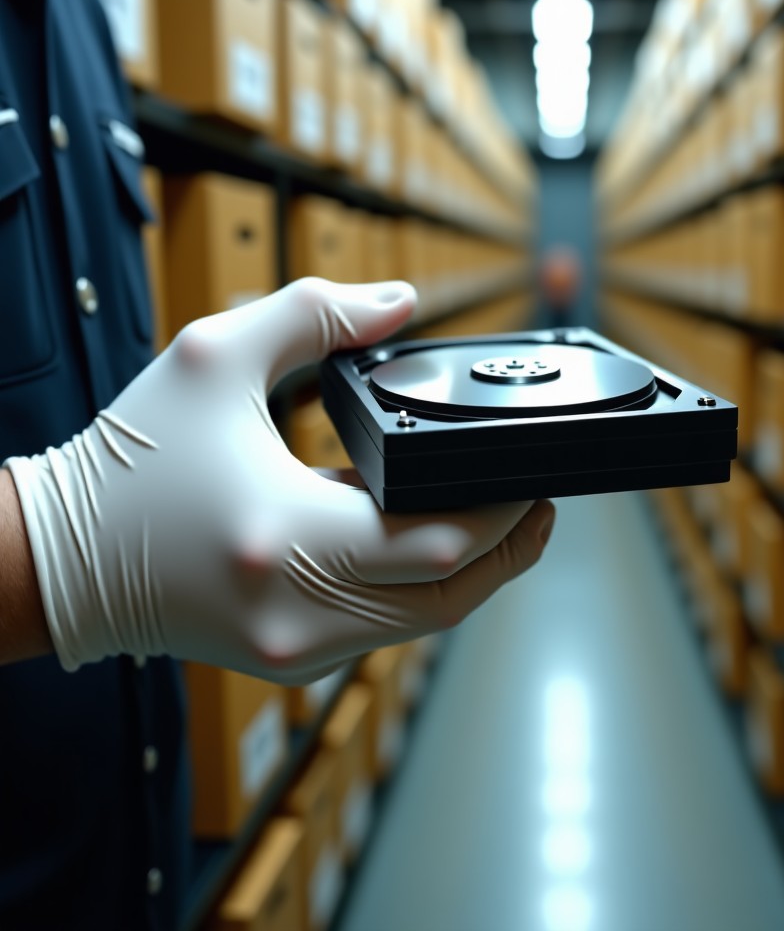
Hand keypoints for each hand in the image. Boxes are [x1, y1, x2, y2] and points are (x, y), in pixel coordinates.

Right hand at [5, 279, 554, 682]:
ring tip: (506, 524)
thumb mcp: (212, 356)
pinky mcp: (292, 661)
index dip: (505, 513)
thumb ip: (313, 311)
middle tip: (542, 504)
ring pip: (424, 627)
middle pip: (450, 598)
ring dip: (473, 576)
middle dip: (511, 550)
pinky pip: (388, 634)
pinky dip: (422, 594)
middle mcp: (297, 611)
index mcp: (281, 537)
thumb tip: (400, 302)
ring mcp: (297, 648)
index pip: (437, 541)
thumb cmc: (129, 462)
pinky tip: (435, 551)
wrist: (61, 559)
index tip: (537, 477)